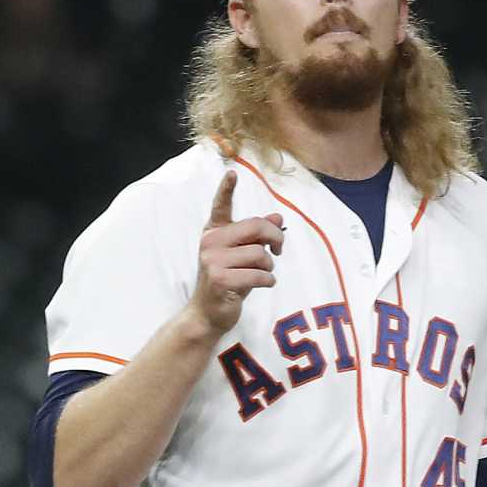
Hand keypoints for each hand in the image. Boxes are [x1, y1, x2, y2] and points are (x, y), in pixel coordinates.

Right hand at [186, 170, 283, 333]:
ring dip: (269, 266)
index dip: (226, 189)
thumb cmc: (229, 281)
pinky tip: (264, 284)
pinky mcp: (220, 280)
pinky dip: (268, 281)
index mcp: (214, 232)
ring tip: (263, 274)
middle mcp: (210, 242)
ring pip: (260, 254)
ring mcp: (213, 261)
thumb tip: (277, 217)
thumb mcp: (243, 256)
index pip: (220, 206)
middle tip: (279, 251)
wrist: (208, 314)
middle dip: (275, 238)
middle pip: (255, 227)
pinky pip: (258, 274)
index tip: (233, 173)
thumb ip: (257, 237)